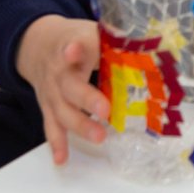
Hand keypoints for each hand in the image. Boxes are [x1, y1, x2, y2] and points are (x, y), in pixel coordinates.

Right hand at [15, 15, 107, 164]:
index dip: (75, 49)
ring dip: (79, 125)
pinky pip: (51, 126)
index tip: (74, 50)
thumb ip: (118, 42)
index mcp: (72, 46)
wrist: (37, 44)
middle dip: (86, 98)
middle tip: (106, 110)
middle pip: (69, 85)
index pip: (74, 46)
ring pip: (61, 110)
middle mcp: (58, 71)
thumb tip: (156, 53)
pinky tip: (62, 159)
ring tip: (99, 137)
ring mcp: (51, 91)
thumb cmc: (76, 39)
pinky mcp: (47, 107)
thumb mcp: (93, 33)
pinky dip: (57, 143)